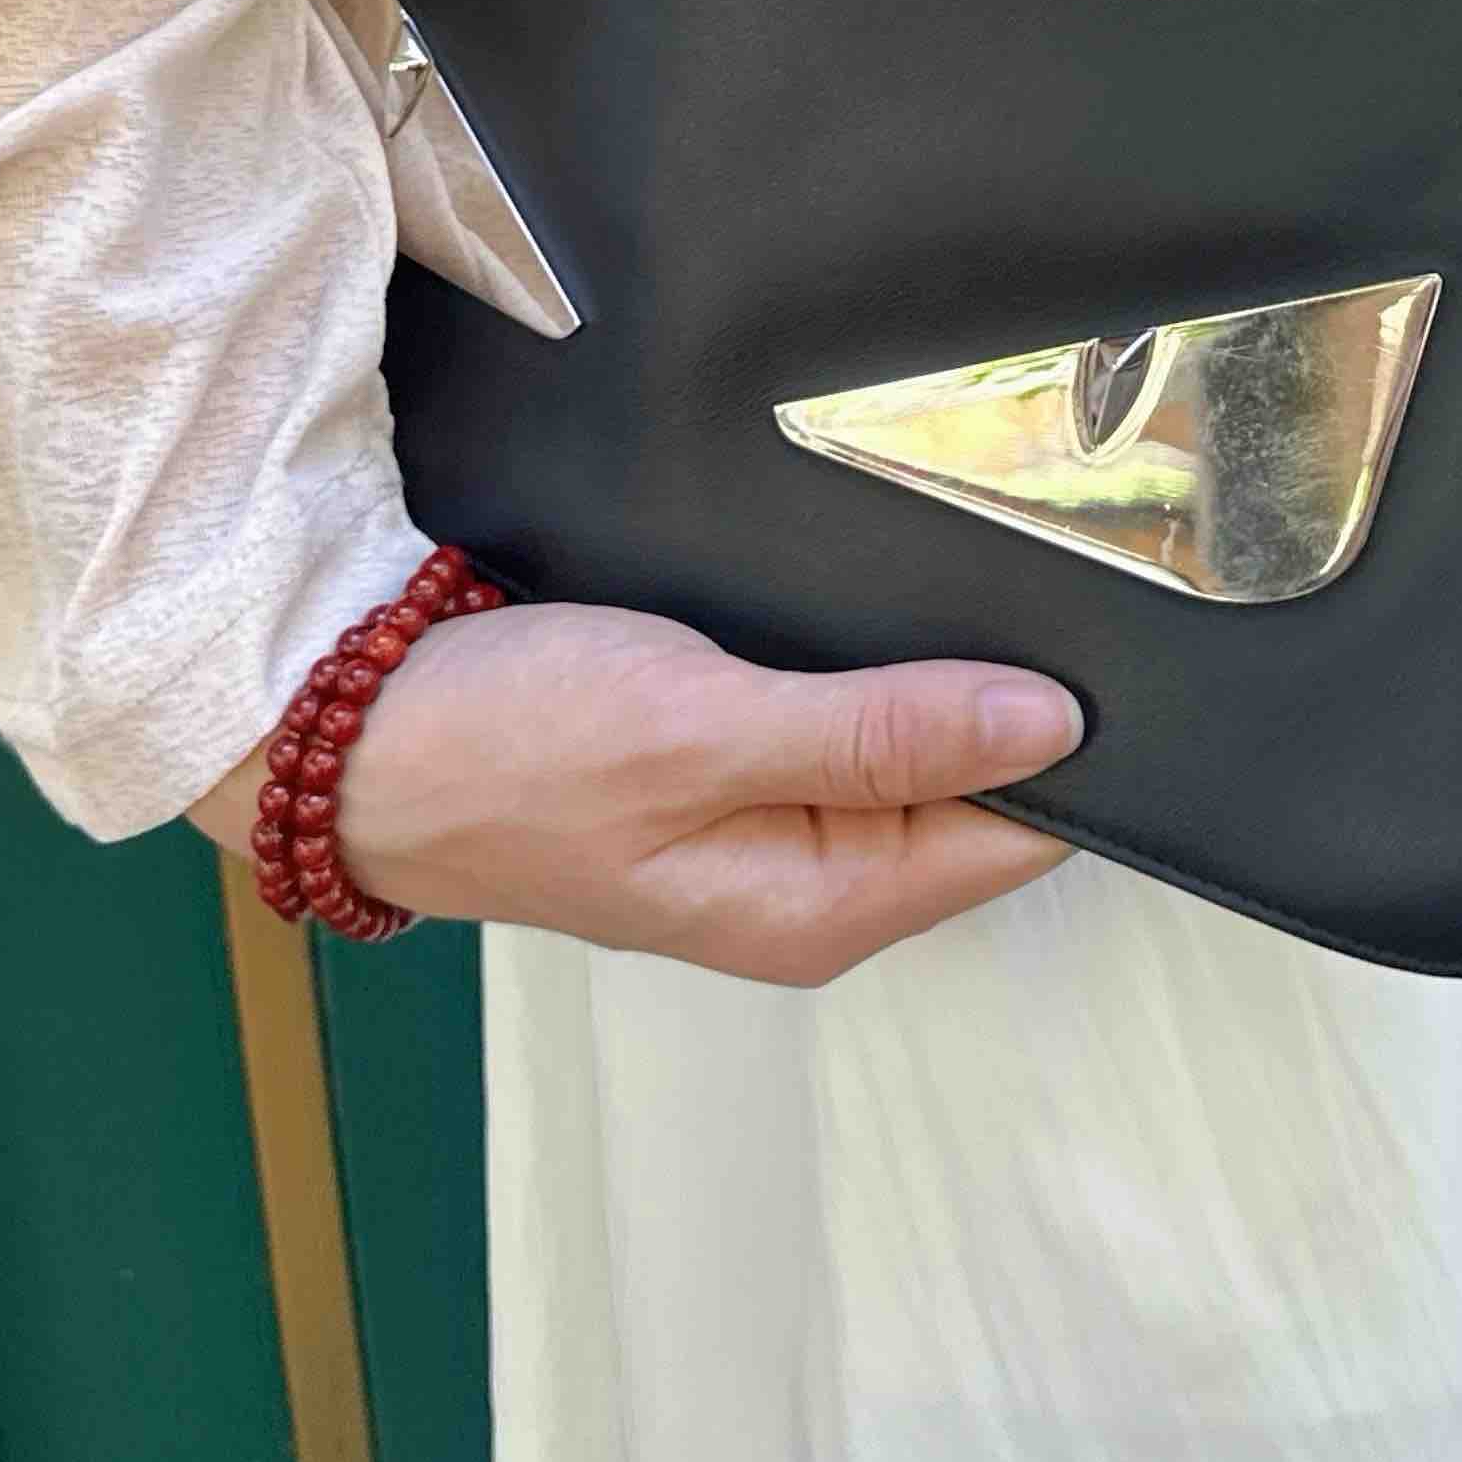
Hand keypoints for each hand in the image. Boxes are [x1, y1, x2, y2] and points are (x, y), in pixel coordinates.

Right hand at [186, 600, 1083, 982]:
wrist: (352, 729)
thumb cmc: (512, 742)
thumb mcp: (704, 729)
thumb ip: (878, 731)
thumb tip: (1052, 729)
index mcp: (818, 907)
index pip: (1017, 835)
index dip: (1072, 739)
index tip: (1109, 631)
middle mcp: (806, 884)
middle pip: (971, 788)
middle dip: (1006, 693)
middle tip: (1051, 562)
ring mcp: (762, 825)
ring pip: (906, 740)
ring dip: (934, 666)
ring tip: (978, 554)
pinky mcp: (723, 763)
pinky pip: (838, 717)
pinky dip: (861, 657)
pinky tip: (877, 584)